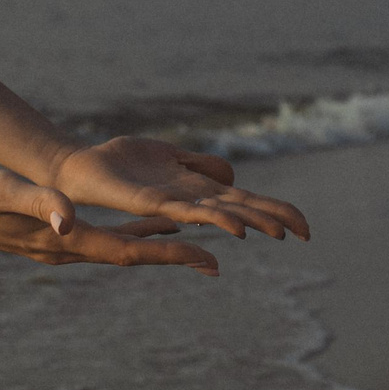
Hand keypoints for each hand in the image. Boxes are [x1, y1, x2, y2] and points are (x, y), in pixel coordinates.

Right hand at [0, 162, 219, 271]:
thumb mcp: (8, 191)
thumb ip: (40, 202)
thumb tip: (68, 220)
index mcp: (66, 241)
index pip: (130, 252)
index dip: (169, 255)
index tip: (206, 259)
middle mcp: (69, 249)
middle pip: (133, 256)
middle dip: (174, 258)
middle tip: (215, 263)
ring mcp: (62, 246)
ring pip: (122, 248)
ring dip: (156, 247)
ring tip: (194, 243)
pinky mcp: (55, 236)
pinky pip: (106, 239)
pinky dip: (132, 232)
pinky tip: (150, 225)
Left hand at [48, 136, 311, 240]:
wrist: (80, 166)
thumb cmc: (120, 162)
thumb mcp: (170, 155)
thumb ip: (200, 164)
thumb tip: (232, 176)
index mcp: (198, 188)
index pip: (246, 200)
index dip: (275, 210)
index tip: (304, 226)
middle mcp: (192, 200)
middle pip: (244, 209)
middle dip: (276, 219)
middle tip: (308, 234)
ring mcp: (175, 202)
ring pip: (224, 214)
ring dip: (254, 222)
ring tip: (282, 234)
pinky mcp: (154, 201)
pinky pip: (191, 212)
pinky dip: (217, 220)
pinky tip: (239, 229)